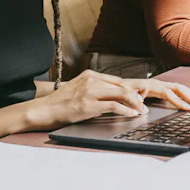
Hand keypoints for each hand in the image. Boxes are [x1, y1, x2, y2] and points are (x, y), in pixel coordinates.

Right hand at [22, 70, 148, 130]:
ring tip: (141, 111)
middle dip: (136, 96)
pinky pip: (114, 106)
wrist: (45, 109)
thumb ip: (94, 89)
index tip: (139, 97)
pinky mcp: (89, 105)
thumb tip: (112, 97)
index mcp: (89, 75)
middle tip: (144, 105)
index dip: (130, 89)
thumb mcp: (78, 89)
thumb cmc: (61, 102)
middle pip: (121, 86)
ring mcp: (90, 92)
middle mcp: (91, 80)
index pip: (116, 80)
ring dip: (135, 104)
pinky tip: (131, 115)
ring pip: (121, 94)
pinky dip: (126, 111)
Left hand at [121, 79, 189, 110]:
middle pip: (179, 89)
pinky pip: (179, 90)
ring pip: (181, 88)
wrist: (118, 85)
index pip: (168, 93)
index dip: (178, 101)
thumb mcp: (124, 94)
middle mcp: (158, 84)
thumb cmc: (121, 90)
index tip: (187, 108)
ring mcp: (161, 85)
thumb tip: (142, 101)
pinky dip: (189, 94)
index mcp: (151, 85)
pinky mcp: (162, 88)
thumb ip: (133, 97)